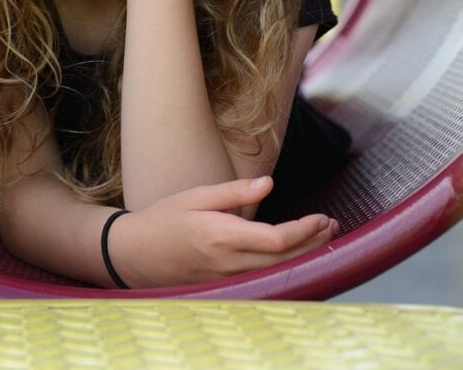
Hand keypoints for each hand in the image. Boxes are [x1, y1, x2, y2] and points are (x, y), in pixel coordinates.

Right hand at [109, 176, 338, 287]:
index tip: (321, 216)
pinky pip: (265, 280)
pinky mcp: (226, 286)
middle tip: (332, 224)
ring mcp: (228, 279)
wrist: (137, 254)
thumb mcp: (197, 196)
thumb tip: (269, 184)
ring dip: (305, 256)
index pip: (276, 240)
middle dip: (313, 243)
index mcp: (221, 236)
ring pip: (278, 274)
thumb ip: (235, 192)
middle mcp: (228, 263)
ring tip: (324, 237)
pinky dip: (287, 267)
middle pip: (284, 261)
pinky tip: (298, 255)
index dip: (304, 231)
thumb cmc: (165, 219)